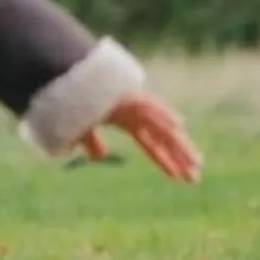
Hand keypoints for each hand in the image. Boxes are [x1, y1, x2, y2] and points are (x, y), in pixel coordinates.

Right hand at [79, 92, 201, 183]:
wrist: (63, 81)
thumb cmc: (71, 103)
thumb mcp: (82, 130)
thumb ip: (92, 142)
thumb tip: (100, 156)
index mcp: (128, 121)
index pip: (151, 145)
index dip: (164, 162)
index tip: (178, 179)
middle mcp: (138, 113)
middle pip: (164, 139)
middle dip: (180, 158)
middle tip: (196, 179)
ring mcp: (136, 103)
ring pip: (163, 125)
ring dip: (179, 144)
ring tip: (196, 162)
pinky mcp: (130, 93)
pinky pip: (150, 104)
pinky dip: (163, 114)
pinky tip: (180, 125)